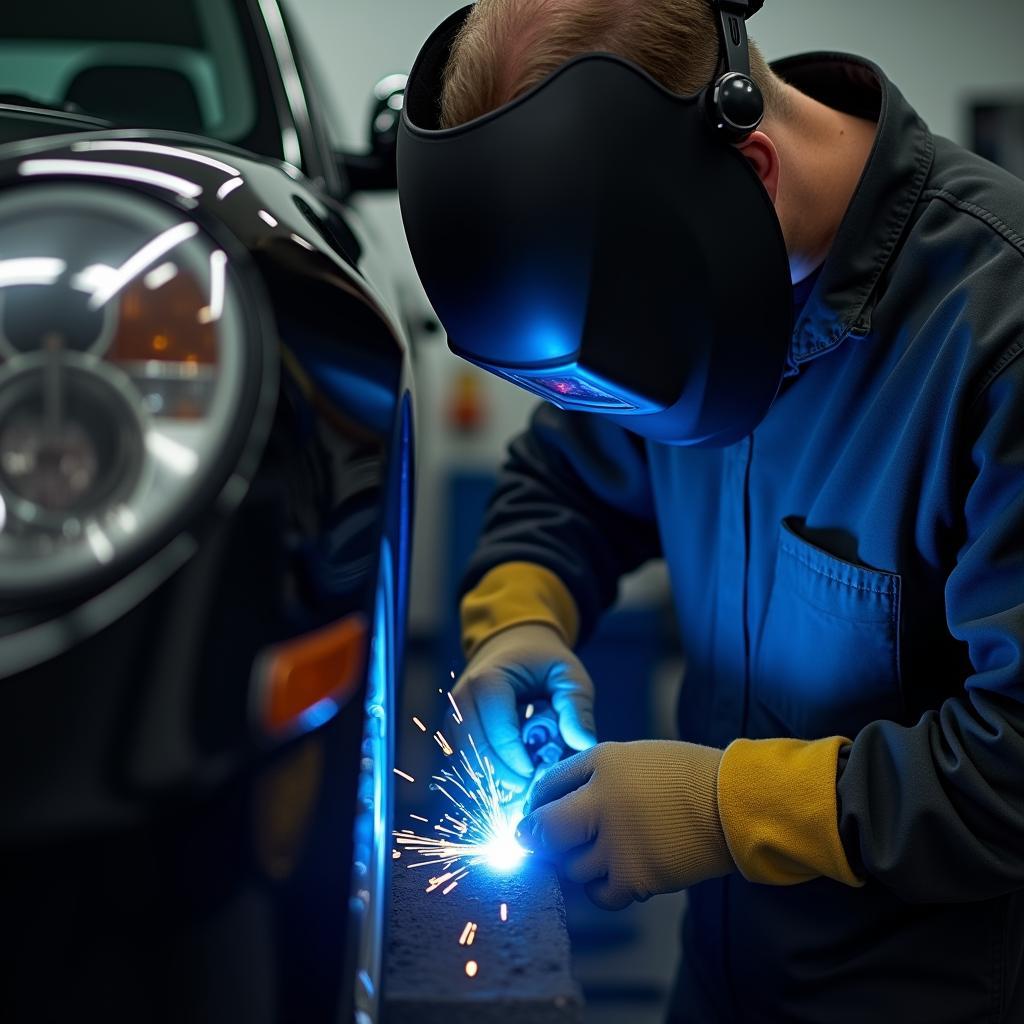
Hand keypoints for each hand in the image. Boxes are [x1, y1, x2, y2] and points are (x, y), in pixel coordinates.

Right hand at [452, 623, 596, 791]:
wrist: (513, 647)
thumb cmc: (543, 662)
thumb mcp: (569, 675)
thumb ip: (577, 706)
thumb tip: (584, 742)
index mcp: (489, 679)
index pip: (497, 729)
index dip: (516, 758)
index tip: (538, 774)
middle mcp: (462, 697)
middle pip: (475, 750)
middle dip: (504, 776)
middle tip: (532, 789)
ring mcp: (453, 715)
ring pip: (464, 761)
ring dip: (493, 780)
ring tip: (523, 785)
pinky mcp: (453, 731)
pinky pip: (462, 763)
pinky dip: (485, 776)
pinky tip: (510, 779)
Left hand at [517, 740, 734, 909]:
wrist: (732, 805)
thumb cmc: (684, 776)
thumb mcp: (630, 756)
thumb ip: (587, 775)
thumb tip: (549, 803)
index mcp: (600, 764)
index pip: (545, 787)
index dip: (535, 807)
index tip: (535, 819)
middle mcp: (601, 801)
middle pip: (545, 832)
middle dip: (543, 840)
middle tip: (552, 843)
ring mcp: (617, 843)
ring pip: (571, 867)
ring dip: (581, 863)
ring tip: (606, 851)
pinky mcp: (636, 877)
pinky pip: (600, 894)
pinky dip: (604, 888)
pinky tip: (622, 872)